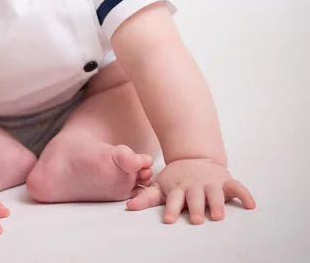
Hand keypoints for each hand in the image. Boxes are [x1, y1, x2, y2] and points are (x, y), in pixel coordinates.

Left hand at [126, 158, 255, 223]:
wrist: (194, 159)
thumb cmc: (176, 180)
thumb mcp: (161, 187)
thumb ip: (146, 198)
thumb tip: (128, 207)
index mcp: (178, 189)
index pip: (173, 200)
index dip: (171, 210)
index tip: (169, 220)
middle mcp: (195, 187)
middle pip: (195, 198)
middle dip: (195, 208)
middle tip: (195, 220)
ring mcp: (210, 183)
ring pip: (215, 194)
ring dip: (217, 204)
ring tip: (218, 216)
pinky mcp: (225, 181)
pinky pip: (237, 187)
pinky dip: (244, 194)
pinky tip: (251, 205)